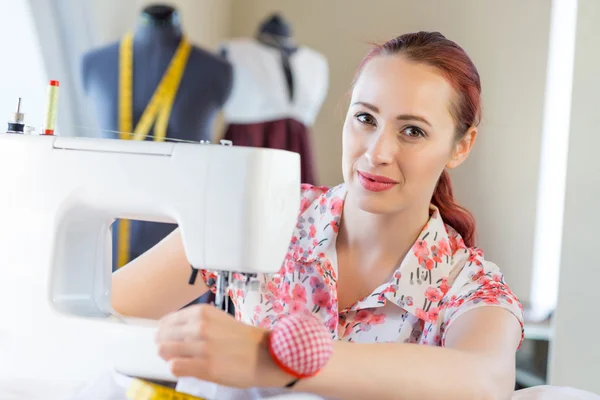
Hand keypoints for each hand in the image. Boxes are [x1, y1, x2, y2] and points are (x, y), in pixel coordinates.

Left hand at [155, 304, 293, 387]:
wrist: (266, 355)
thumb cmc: (244, 340)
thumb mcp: (219, 320)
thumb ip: (196, 323)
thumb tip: (172, 331)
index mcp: (203, 313)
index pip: (167, 321)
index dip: (165, 332)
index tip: (167, 338)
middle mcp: (200, 326)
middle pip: (162, 336)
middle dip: (164, 344)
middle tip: (173, 352)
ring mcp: (202, 346)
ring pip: (164, 350)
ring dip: (169, 357)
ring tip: (181, 360)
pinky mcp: (205, 366)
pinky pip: (175, 367)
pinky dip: (176, 368)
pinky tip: (186, 368)